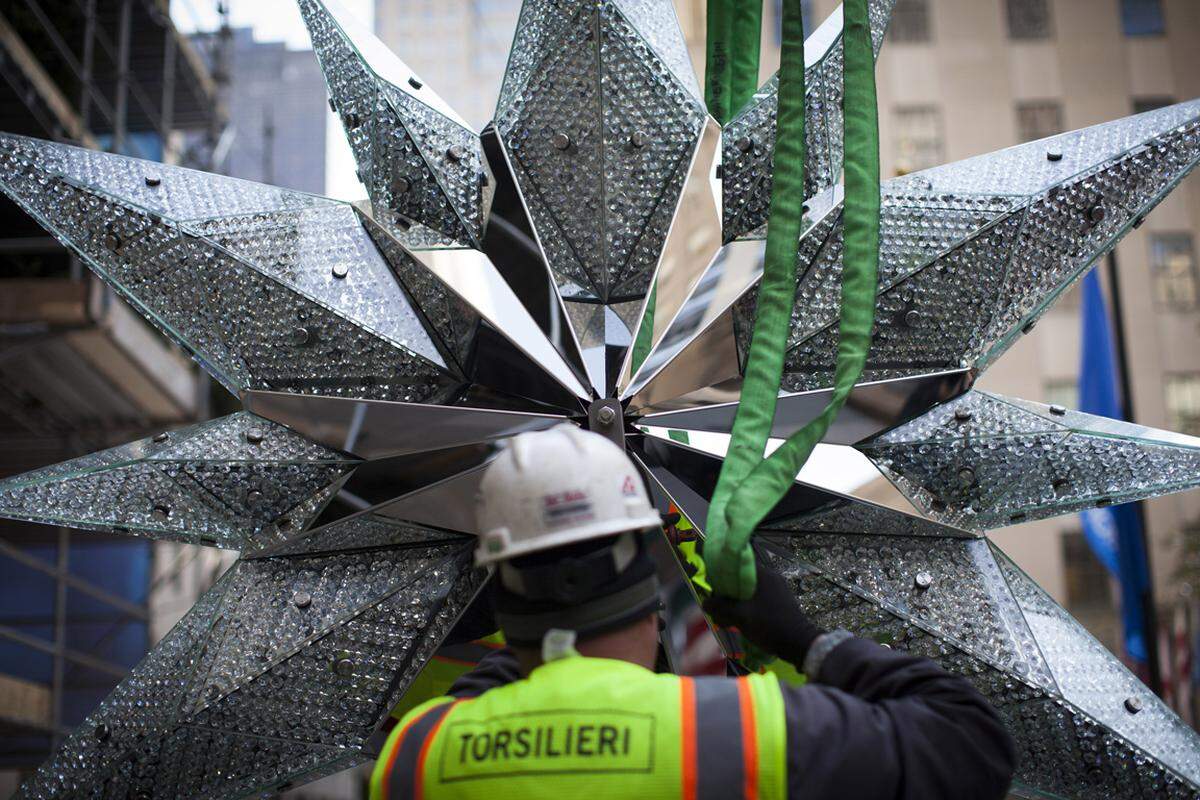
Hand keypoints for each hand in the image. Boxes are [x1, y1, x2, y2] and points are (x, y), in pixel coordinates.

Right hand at [702, 546, 822, 665]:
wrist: (798, 644)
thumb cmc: (769, 625)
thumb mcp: (741, 617)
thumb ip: (722, 607)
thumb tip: (704, 602)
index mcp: (764, 575)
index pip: (738, 564)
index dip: (723, 572)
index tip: (712, 584)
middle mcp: (771, 578)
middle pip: (742, 579)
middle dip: (728, 592)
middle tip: (717, 606)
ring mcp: (777, 590)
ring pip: (749, 591)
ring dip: (736, 602)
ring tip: (726, 618)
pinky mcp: (780, 602)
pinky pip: (758, 600)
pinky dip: (747, 607)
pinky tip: (739, 622)